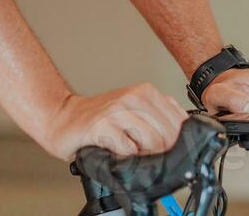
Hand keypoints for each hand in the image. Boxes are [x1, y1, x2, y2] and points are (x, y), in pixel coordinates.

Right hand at [37, 83, 188, 160]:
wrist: (63, 118)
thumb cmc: (100, 119)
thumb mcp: (135, 111)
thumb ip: (159, 116)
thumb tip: (184, 134)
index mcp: (145, 92)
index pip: (180, 123)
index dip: (177, 143)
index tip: (165, 150)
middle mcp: (133, 97)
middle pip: (168, 136)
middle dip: (160, 152)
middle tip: (142, 153)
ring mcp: (117, 110)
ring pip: (152, 143)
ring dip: (142, 155)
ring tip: (127, 150)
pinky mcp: (102, 125)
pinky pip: (128, 150)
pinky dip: (125, 157)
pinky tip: (114, 149)